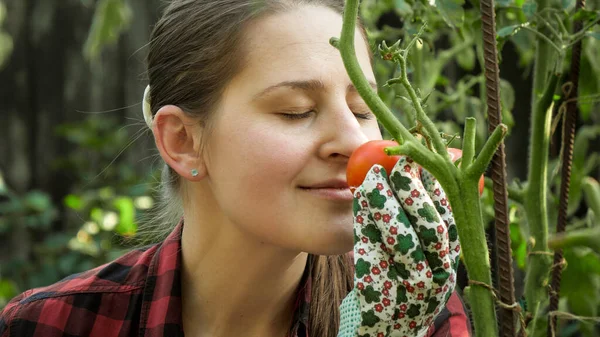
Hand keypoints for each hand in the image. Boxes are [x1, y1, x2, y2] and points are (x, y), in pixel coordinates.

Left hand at [338, 156, 460, 336]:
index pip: (451, 222)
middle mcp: (437, 278)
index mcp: (449, 264)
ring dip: (386, 205)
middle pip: (432, 231)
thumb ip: (426, 222)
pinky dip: (366, 225)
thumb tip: (428, 169)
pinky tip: (358, 204)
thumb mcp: (424, 260)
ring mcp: (410, 291)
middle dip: (415, 193)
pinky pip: (373, 256)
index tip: (423, 162)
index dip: (438, 189)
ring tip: (371, 180)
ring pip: (403, 242)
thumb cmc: (404, 283)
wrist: (388, 330)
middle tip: (397, 165)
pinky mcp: (381, 298)